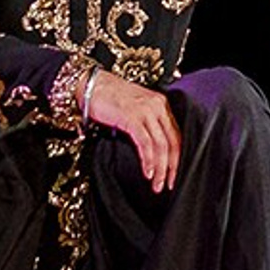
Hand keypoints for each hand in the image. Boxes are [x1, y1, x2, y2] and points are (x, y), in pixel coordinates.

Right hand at [82, 70, 181, 190]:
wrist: (92, 85)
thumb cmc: (110, 98)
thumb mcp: (135, 110)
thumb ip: (147, 125)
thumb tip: (153, 151)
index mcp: (161, 105)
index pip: (176, 135)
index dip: (177, 158)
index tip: (173, 174)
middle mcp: (157, 106)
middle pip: (173, 142)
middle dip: (172, 167)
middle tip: (168, 184)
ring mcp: (146, 111)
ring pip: (161, 145)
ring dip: (160, 168)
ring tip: (156, 184)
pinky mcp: (132, 117)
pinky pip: (145, 143)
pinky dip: (148, 160)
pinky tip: (147, 172)